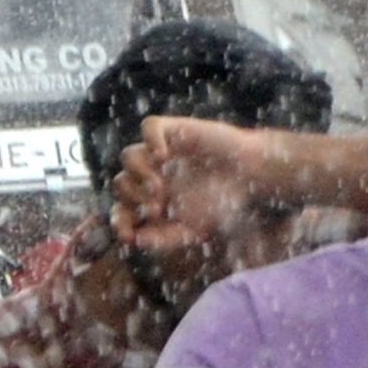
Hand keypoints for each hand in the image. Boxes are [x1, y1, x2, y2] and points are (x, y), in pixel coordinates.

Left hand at [112, 116, 266, 254]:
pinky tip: (163, 157)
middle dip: (133, 198)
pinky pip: (150, 126)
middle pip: (120, 183)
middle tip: (156, 208)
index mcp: (150, 200)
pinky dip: (151, 140)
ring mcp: (159, 152)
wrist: (249, 177)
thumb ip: (165, 239)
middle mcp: (150, 175)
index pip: (122, 208)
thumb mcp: (194, 231)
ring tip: (159, 188)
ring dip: (137, 174)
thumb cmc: (221, 205)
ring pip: (128, 156)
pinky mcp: (174, 130)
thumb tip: (136, 241)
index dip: (119, 221)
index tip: (128, 233)